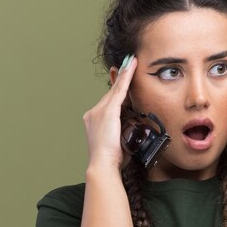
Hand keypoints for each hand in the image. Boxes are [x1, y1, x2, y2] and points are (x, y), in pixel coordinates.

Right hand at [82, 55, 136, 169]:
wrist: (103, 164)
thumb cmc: (111, 160)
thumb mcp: (117, 143)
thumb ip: (122, 133)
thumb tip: (133, 132)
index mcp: (94, 121)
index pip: (109, 102)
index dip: (117, 89)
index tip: (122, 78)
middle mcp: (93, 113)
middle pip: (111, 93)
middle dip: (121, 79)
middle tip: (130, 63)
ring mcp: (99, 111)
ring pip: (115, 89)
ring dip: (124, 74)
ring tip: (132, 61)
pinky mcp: (108, 111)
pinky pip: (119, 90)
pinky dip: (126, 77)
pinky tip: (131, 67)